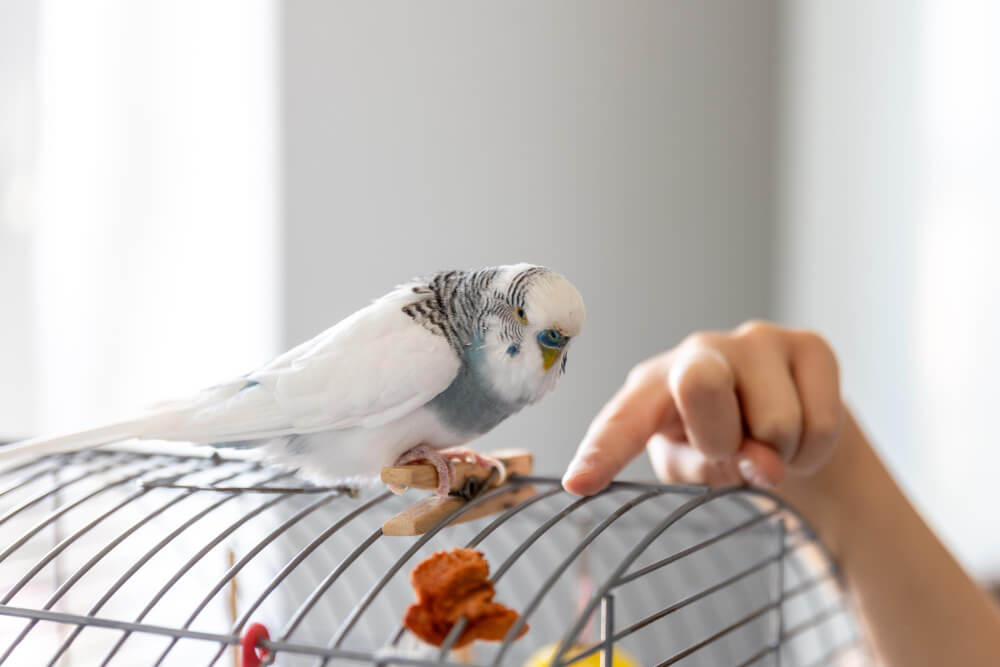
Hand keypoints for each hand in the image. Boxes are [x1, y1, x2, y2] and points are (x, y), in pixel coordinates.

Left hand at [562, 321, 842, 494]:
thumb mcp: (699, 467)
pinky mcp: (809, 344)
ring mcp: (755, 340)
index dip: (602, 451)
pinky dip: (814, 451)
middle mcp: (697, 352)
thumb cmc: (726, 444)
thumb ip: (712, 470)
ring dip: (779, 454)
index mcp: (651, 388)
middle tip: (733, 450)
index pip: (623, 420)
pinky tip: (801, 433)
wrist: (793, 423)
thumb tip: (767, 466)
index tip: (578, 484)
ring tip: (769, 442)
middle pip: (700, 383)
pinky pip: (820, 423)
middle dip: (721, 436)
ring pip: (776, 422)